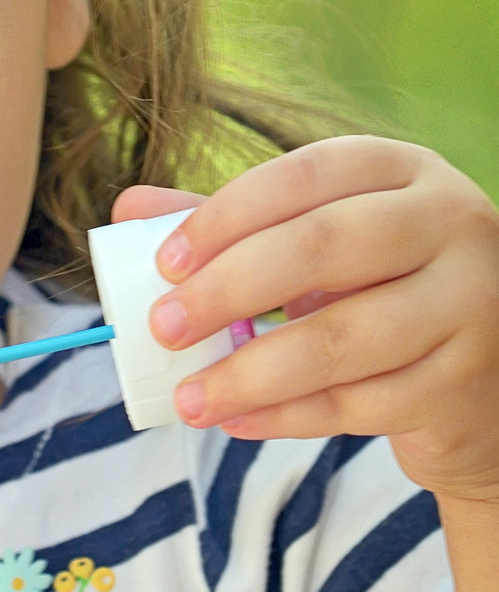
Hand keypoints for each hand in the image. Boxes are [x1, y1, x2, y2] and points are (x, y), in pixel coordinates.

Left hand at [112, 137, 498, 502]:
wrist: (484, 383)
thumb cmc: (383, 292)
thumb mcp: (321, 245)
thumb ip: (233, 225)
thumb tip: (128, 207)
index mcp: (406, 171)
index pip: (306, 174)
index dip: (227, 214)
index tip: (164, 262)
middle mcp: (453, 223)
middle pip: (324, 246)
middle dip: (228, 289)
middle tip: (161, 328)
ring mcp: (471, 303)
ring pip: (341, 338)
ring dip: (248, 372)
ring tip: (187, 397)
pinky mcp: (464, 382)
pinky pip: (358, 406)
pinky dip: (286, 417)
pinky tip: (236, 420)